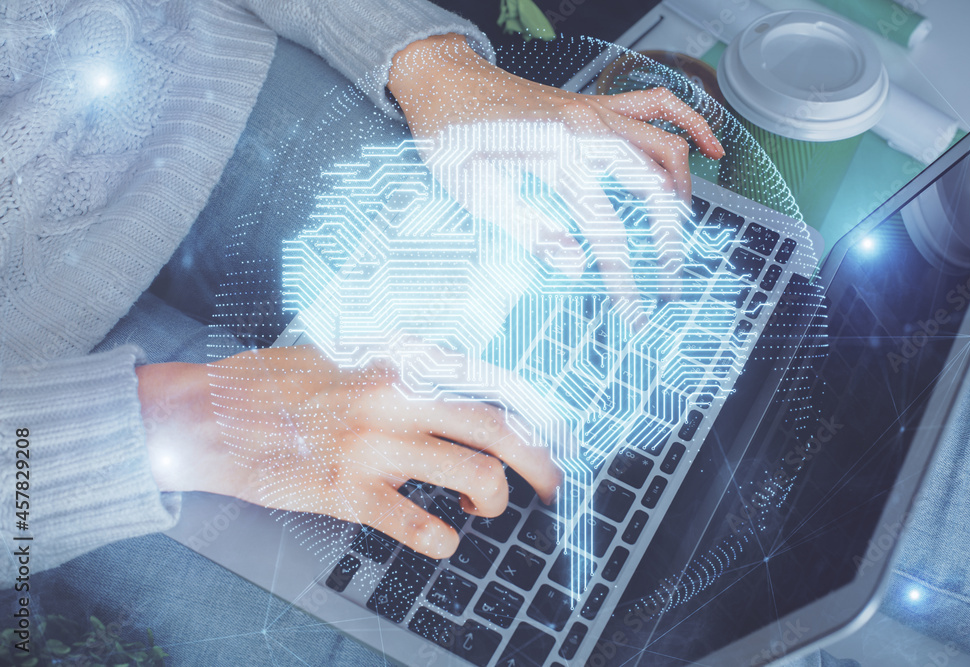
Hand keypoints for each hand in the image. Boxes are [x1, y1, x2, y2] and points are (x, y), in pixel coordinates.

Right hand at [137, 345, 560, 558]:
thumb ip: (395, 367)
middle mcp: (396, 400)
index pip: (487, 383)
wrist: (208, 416)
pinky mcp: (348, 491)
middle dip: (538, 463)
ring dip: (492, 500)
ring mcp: (374, 446)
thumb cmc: (271, 384)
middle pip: (497, 429)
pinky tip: (442, 539)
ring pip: (475, 475)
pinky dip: (442, 540)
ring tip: (478, 508)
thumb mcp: (341, 354)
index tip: (544, 435)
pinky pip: (417, 524)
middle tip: (549, 485)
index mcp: (396, 364)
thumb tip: (449, 383)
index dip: (529, 413)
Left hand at [387, 34, 724, 306]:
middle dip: (667, 237)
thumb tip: (574, 266)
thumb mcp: (478, 194)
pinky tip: (708, 145)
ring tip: (681, 228)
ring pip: (664, 145)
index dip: (624, 275)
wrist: (442, 81)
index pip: (606, 228)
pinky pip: (657, 104)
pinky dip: (689, 121)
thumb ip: (530, 230)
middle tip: (669, 277)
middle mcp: (586, 131)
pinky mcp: (596, 103)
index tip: (634, 310)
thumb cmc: (452, 136)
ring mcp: (596, 111)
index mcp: (556, 159)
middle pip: (651, 186)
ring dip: (682, 189)